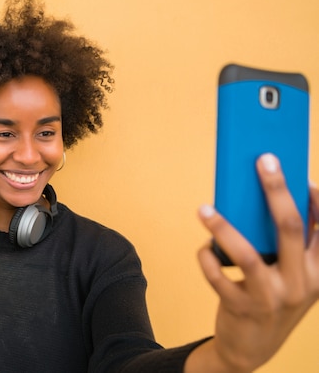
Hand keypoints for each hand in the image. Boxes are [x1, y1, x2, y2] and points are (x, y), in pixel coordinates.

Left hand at [186, 153, 318, 372]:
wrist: (251, 349)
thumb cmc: (270, 299)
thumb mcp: (291, 276)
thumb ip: (287, 245)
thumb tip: (269, 195)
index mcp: (318, 271)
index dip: (316, 198)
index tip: (299, 171)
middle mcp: (301, 283)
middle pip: (290, 227)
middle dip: (277, 189)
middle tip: (263, 160)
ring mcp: (271, 297)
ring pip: (247, 254)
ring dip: (223, 227)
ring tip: (203, 209)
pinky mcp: (241, 308)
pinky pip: (218, 276)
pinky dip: (207, 258)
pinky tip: (204, 249)